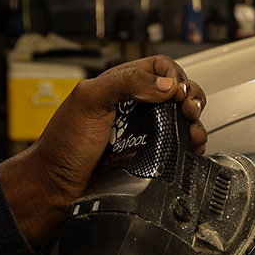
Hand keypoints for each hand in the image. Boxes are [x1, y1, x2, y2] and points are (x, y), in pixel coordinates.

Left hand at [0, 56, 206, 246]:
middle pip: (176, 92)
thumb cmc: (64, 145)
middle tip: (189, 109)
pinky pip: (178, 149)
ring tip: (194, 130)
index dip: (174, 75)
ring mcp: (144, 134)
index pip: (159, 68)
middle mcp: (135, 108)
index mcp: (120, 86)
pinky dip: (191, 146)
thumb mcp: (89, 100)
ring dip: (196, 122)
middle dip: (191, 97)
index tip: (176, 92)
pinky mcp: (149, 159)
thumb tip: (165, 86)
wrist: (59, 187)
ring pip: (181, 120)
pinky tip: (191, 148)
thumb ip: (125, 83)